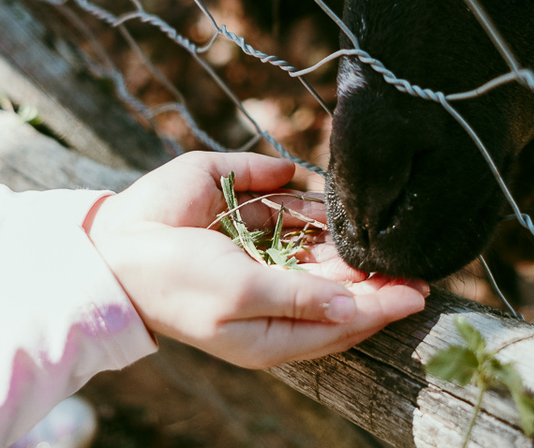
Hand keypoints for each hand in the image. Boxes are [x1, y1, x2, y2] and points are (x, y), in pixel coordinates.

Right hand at [83, 152, 428, 368]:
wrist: (113, 244)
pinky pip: (289, 206)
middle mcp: (272, 292)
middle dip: (374, 274)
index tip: (419, 291)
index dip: (379, 307)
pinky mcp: (243, 209)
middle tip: (416, 258)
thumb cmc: (176, 281)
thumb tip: (354, 307)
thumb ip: (300, 298)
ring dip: (346, 238)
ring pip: (319, 244)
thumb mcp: (241, 296)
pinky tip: (330, 201)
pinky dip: (309, 203)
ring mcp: (259, 249)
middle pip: (338, 286)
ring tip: (381, 229)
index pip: (339, 323)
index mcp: (270, 331)